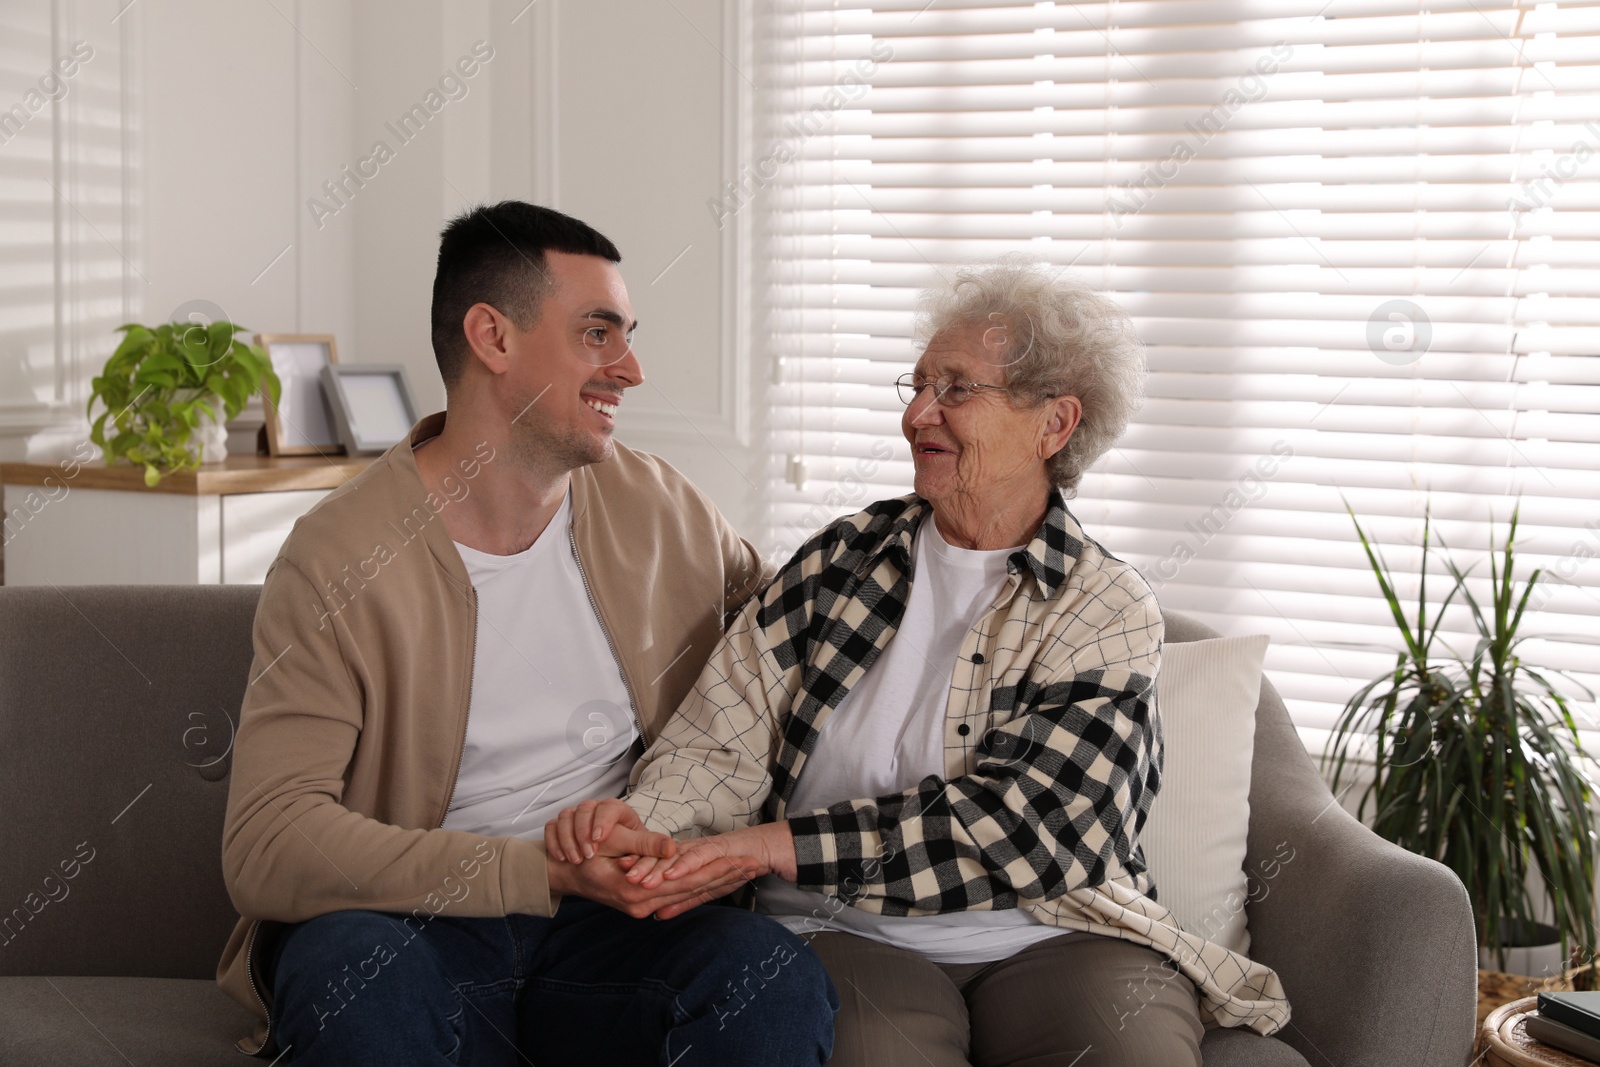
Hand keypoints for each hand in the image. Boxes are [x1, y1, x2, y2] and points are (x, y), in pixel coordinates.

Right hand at [545, 798, 674, 864]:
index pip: (608, 806)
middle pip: (584, 808)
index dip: (602, 821)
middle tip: (587, 855)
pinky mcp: (557, 825)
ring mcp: (573, 815)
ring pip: (565, 815)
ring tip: (576, 860)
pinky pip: (550, 826)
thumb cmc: (617, 856)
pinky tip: (562, 857)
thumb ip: (648, 847)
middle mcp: (593, 809)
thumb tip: (672, 848)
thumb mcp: (632, 850)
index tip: (599, 839)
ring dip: (568, 839)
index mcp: (616, 811)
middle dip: (583, 832)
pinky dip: (554, 842)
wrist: (587, 868)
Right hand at [545, 847, 759, 919]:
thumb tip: (673, 848)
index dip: (719, 869)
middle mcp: (645, 903)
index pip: (690, 881)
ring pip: (689, 893)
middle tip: (756, 865)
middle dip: (726, 876)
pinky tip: (714, 882)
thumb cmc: (584, 855)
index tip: (745, 860)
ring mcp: (644, 906)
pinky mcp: (643, 903)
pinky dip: (698, 888)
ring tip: (744, 872)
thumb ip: (645, 848)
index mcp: (639, 891)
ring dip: (717, 881)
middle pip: (695, 889)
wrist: (562, 875)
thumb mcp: (613, 845)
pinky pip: (677, 896)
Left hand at [636, 822, 796, 912]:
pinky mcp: (715, 851)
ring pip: (673, 859)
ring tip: (638, 878)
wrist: (760, 851)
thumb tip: (658, 916)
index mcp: (682, 861)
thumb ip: (682, 900)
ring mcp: (699, 851)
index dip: (640, 869)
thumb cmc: (731, 866)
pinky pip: (697, 858)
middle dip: (641, 868)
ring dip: (656, 868)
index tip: (620, 876)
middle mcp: (687, 854)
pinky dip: (684, 866)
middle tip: (621, 875)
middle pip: (661, 861)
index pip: (658, 867)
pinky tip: (670, 875)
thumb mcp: (704, 886)